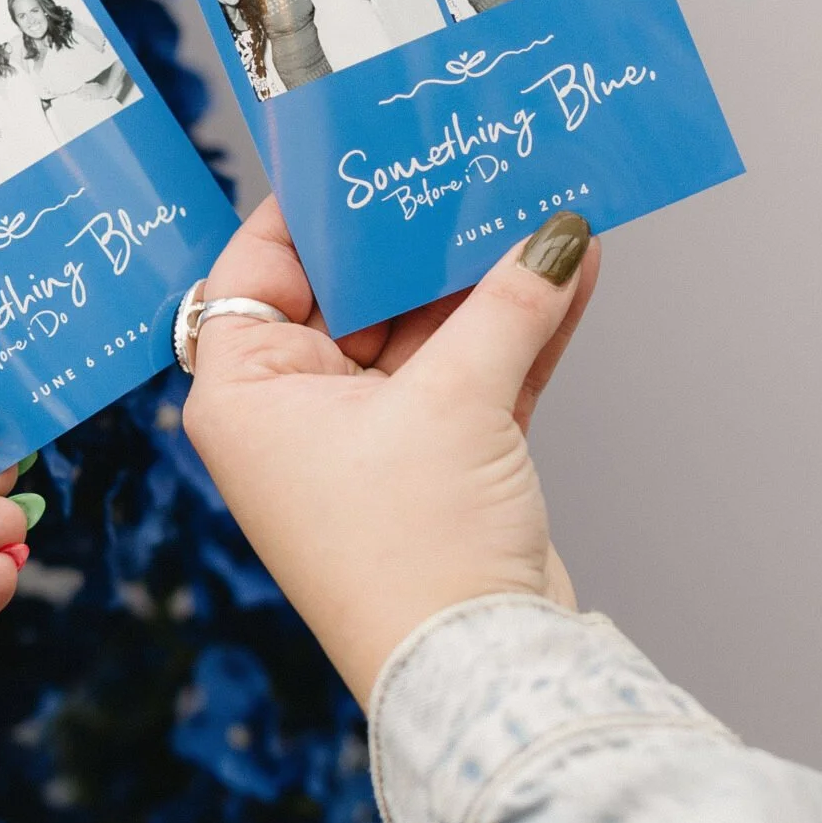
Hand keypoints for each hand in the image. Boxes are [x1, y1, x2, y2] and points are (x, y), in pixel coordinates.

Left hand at [183, 203, 598, 708]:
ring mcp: (369, 440)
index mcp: (246, 394)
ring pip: (428, 330)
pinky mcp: (439, 464)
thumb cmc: (412, 551)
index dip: (313, 210)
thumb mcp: (454, 400)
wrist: (480, 673)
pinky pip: (476, 371)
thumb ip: (504, 302)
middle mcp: (295, 413)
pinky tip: (575, 265)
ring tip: (541, 194)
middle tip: (470, 158)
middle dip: (420, 236)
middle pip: (355, 293)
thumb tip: (553, 230)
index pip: (260, 270)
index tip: (364, 149)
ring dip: (488, 276)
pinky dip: (521, 328)